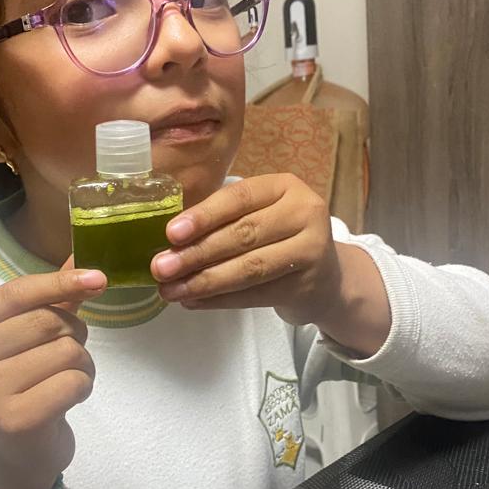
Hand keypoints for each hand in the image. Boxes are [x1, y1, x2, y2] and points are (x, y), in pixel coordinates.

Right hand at [0, 260, 106, 488]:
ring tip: (69, 378)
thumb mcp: (27, 341)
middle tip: (72, 351)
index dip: (58, 282)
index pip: (14, 293)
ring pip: (65, 351)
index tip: (97, 278)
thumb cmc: (23, 387)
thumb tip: (82, 258)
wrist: (15, 456)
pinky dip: (84, 386)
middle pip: (46, 321)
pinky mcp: (15, 420)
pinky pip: (72, 382)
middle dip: (74, 332)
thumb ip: (51, 300)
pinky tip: (68, 399)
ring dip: (83, 363)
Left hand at [151, 174, 390, 356]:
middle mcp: (304, 213)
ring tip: (171, 290)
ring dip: (204, 281)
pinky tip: (193, 301)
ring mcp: (311, 250)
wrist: (327, 278)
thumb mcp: (261, 214)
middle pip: (243, 234)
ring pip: (249, 268)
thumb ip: (224, 219)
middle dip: (197, 253)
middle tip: (160, 268)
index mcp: (285, 186)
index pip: (239, 197)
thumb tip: (169, 243)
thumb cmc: (279, 238)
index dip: (204, 215)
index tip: (170, 234)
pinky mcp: (306, 286)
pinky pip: (255, 295)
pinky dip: (220, 300)